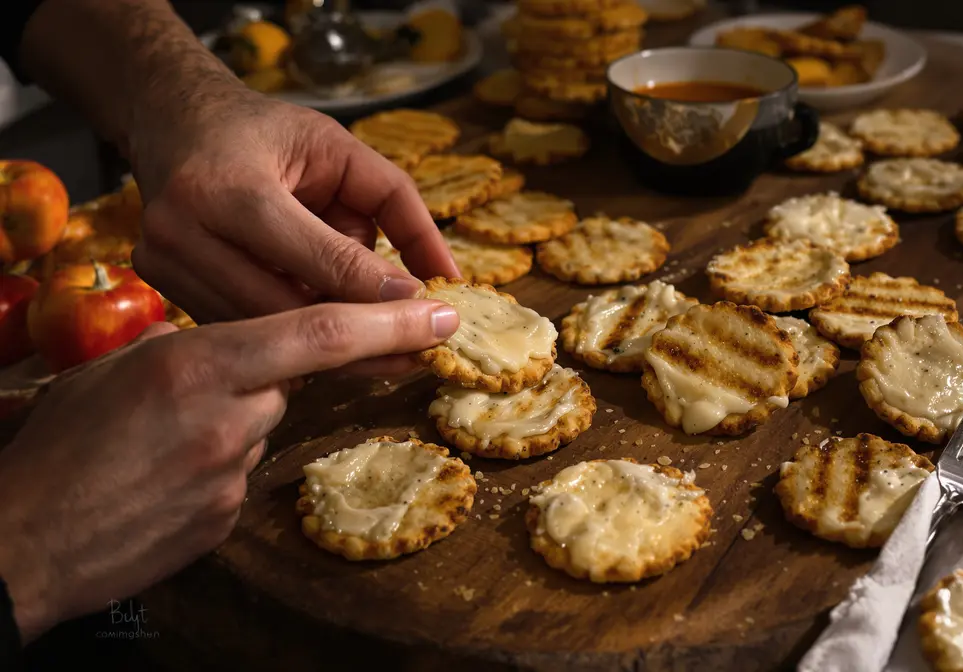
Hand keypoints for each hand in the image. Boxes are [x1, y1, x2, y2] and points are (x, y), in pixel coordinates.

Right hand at [0, 297, 457, 642]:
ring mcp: (233, 473)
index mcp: (200, 363)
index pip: (322, 332)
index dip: (392, 323)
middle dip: (268, 376)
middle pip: (291, 379)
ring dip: (231, 422)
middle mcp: (230, 416)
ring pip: (262, 426)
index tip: (442, 319)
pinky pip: (241, 473)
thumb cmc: (60, 444)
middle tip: (205, 395)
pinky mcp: (229, 518)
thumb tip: (234, 344)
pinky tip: (166, 479)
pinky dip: (215, 465)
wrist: (25, 539)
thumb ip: (193, 347)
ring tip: (161, 443)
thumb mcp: (119, 368)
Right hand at [128, 87, 458, 324]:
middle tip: (418, 350)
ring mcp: (164, 261)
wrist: (175, 120)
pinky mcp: (159, 283)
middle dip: (360, 334)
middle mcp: (184, 229)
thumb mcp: (341, 150)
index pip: (320, 258)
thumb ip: (399, 206)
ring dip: (327, 346)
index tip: (429, 314)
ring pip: (264, 329)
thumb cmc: (268, 133)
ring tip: (385, 350)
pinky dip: (287, 337)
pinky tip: (327, 340)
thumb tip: (447, 273)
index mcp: (229, 186)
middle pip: (288, 307)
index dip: (378, 292)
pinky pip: (241, 326)